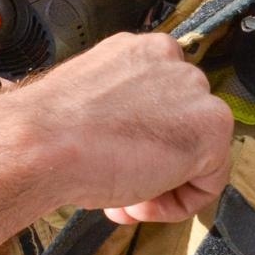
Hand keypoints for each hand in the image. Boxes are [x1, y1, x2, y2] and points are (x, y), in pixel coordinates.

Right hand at [20, 33, 233, 223]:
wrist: (42, 143)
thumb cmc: (49, 129)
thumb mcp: (90, 104)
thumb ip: (120, 111)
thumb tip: (127, 137)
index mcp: (139, 50)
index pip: (161, 101)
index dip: (139, 142)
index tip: (114, 160)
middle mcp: (172, 62)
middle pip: (182, 125)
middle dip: (152, 164)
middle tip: (120, 189)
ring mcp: (195, 92)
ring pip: (198, 153)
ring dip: (163, 186)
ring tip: (127, 202)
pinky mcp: (211, 127)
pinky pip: (210, 180)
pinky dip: (179, 204)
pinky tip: (141, 204)